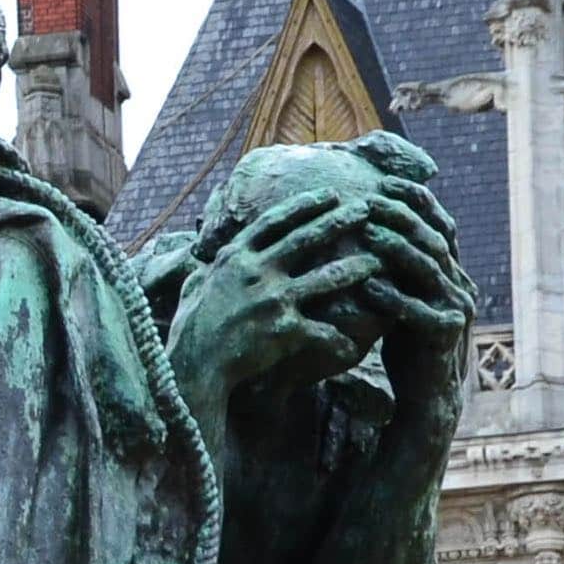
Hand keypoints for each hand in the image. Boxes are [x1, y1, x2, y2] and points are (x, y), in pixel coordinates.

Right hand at [170, 193, 380, 400]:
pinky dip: (338, 341)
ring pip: (326, 277)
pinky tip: (353, 347)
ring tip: (376, 262)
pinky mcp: (284, 329)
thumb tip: (200, 264)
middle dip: (340, 220)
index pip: (276, 221)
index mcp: (235, 258)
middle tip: (366, 209)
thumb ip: (201, 273)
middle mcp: (257, 272)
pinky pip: (321, 332)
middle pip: (307, 238)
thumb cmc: (187, 332)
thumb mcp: (190, 291)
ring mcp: (273, 299)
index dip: (305, 206)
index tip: (329, 195)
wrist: (192, 368)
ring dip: (355, 269)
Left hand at [358, 183, 474, 401]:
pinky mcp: (443, 336)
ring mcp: (456, 309)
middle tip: (372, 200)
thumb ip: (399, 272)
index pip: (439, 226)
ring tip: (369, 233)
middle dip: (404, 216)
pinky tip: (368, 286)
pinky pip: (415, 312)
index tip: (386, 182)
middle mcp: (460, 284)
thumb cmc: (408, 346)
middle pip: (434, 240)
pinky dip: (391, 297)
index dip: (417, 201)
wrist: (427, 394)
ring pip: (428, 269)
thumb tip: (371, 232)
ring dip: (398, 249)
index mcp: (453, 272)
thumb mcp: (406, 300)